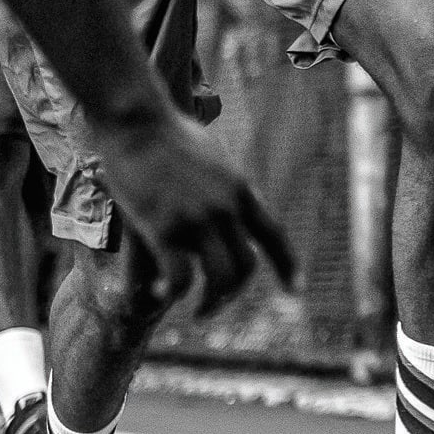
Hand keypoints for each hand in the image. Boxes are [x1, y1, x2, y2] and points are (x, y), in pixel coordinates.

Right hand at [87, 106, 294, 317]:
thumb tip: (229, 195)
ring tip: (195, 312)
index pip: (275, 235)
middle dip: (233, 294)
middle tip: (212, 306)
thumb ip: (224, 183)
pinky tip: (161, 295)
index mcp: (241, 190)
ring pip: (221, 279)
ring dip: (210, 303)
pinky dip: (174, 294)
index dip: (288, 267)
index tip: (295, 292)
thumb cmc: (167, 132)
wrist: (138, 121)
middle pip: (247, 266)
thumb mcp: (212, 157)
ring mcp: (198, 219)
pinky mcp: (165, 228)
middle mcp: (227, 207)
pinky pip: (181, 279)